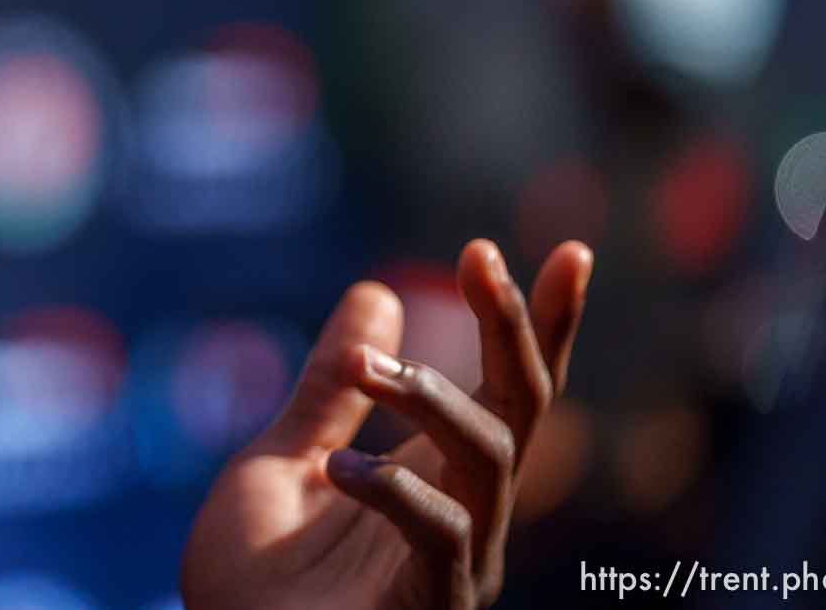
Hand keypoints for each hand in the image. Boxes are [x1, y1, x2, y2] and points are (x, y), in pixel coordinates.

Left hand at [180, 239, 592, 609]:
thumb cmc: (256, 586)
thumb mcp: (282, 460)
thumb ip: (329, 390)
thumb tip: (377, 293)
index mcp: (441, 478)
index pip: (510, 390)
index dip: (543, 324)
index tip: (570, 250)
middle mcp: (467, 517)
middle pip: (523, 410)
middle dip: (514, 327)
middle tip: (480, 256)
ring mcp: (458, 568)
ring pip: (492, 460)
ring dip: (433, 397)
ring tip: (366, 367)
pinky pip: (443, 538)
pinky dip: (396, 491)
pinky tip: (339, 469)